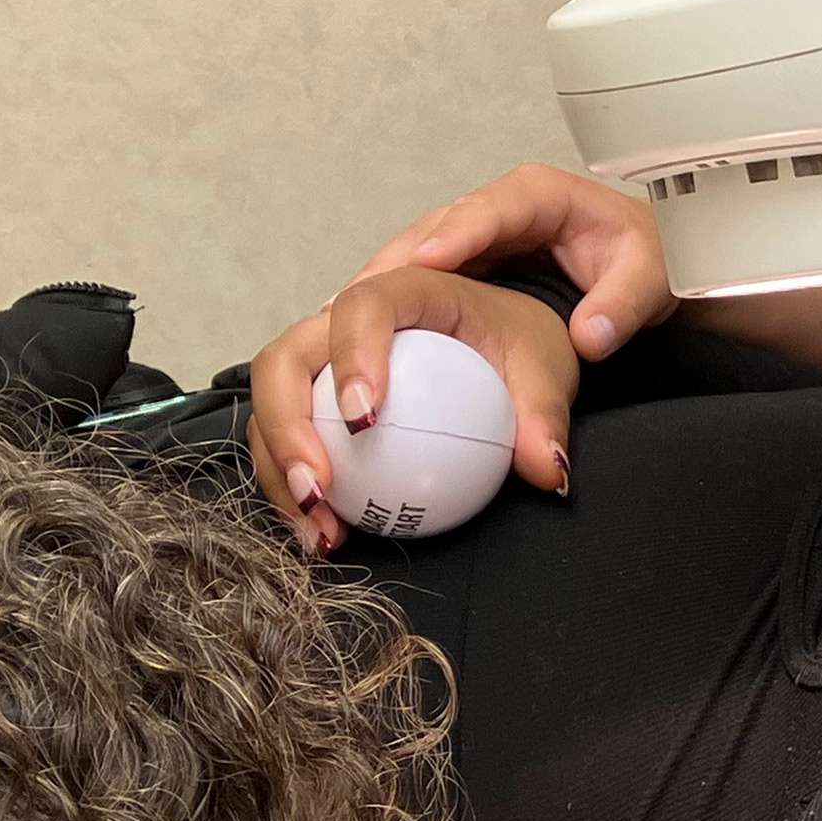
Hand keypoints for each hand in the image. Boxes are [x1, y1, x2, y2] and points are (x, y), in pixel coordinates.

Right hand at [248, 268, 577, 552]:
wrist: (506, 340)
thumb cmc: (522, 341)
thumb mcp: (546, 369)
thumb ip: (544, 415)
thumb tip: (548, 469)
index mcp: (411, 288)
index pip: (363, 306)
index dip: (351, 355)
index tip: (364, 421)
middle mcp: (351, 317)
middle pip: (287, 357)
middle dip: (286, 425)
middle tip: (319, 491)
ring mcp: (325, 360)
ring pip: (273, 403)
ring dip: (279, 469)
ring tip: (319, 529)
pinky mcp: (317, 398)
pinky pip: (286, 437)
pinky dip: (292, 484)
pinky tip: (325, 531)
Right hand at [356, 162, 675, 365]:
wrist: (646, 267)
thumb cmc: (648, 260)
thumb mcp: (652, 276)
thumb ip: (624, 303)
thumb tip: (590, 336)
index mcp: (540, 195)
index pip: (493, 208)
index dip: (458, 232)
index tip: (429, 259)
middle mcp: (497, 210)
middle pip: (436, 230)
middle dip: (396, 263)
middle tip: (358, 299)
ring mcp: (474, 236)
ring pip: (415, 254)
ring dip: (379, 285)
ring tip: (339, 319)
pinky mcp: (462, 265)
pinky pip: (417, 279)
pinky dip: (387, 302)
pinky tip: (355, 331)